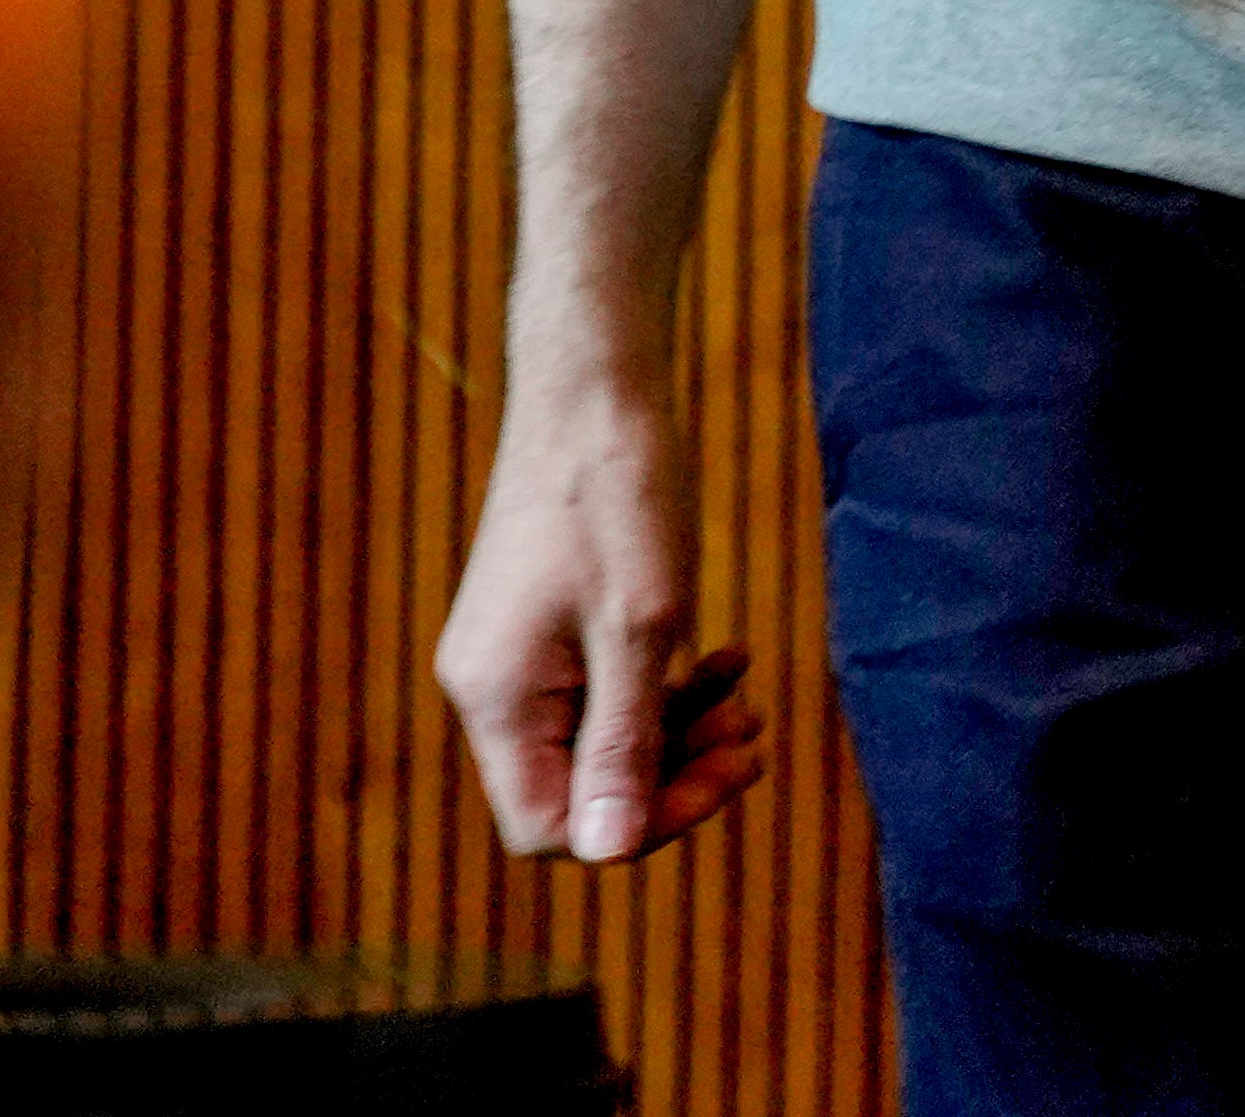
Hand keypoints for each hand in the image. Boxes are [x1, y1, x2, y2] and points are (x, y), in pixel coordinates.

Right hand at [433, 353, 766, 863]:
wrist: (595, 393)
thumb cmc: (619, 497)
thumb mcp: (641, 627)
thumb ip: (623, 743)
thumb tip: (608, 851)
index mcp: (497, 702)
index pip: (546, 828)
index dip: (638, 825)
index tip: (723, 781)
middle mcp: (491, 692)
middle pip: (576, 790)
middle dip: (671, 777)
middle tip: (753, 743)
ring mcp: (515, 659)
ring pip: (597, 740)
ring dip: (677, 733)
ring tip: (751, 704)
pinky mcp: (543, 629)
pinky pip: (600, 691)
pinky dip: (663, 687)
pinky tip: (724, 659)